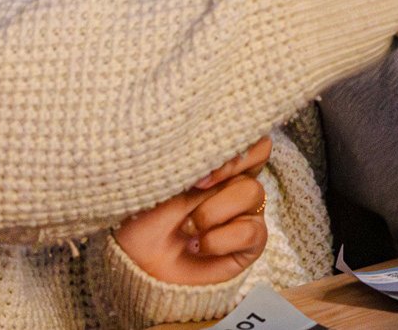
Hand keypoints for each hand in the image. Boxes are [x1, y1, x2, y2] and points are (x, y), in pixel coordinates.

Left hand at [114, 137, 270, 285]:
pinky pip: (251, 232)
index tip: (201, 161)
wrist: (138, 262)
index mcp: (219, 162)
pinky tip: (196, 246)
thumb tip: (210, 146)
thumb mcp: (163, 177)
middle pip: (260, 153)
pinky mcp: (250, 244)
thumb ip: (190, 157)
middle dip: (226, 169)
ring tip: (186, 227)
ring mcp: (246, 212)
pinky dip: (218, 240)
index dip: (234, 142)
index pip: (249, 135)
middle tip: (195, 186)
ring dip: (211, 212)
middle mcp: (237, 182)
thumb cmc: (146, 214)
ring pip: (253, 193)